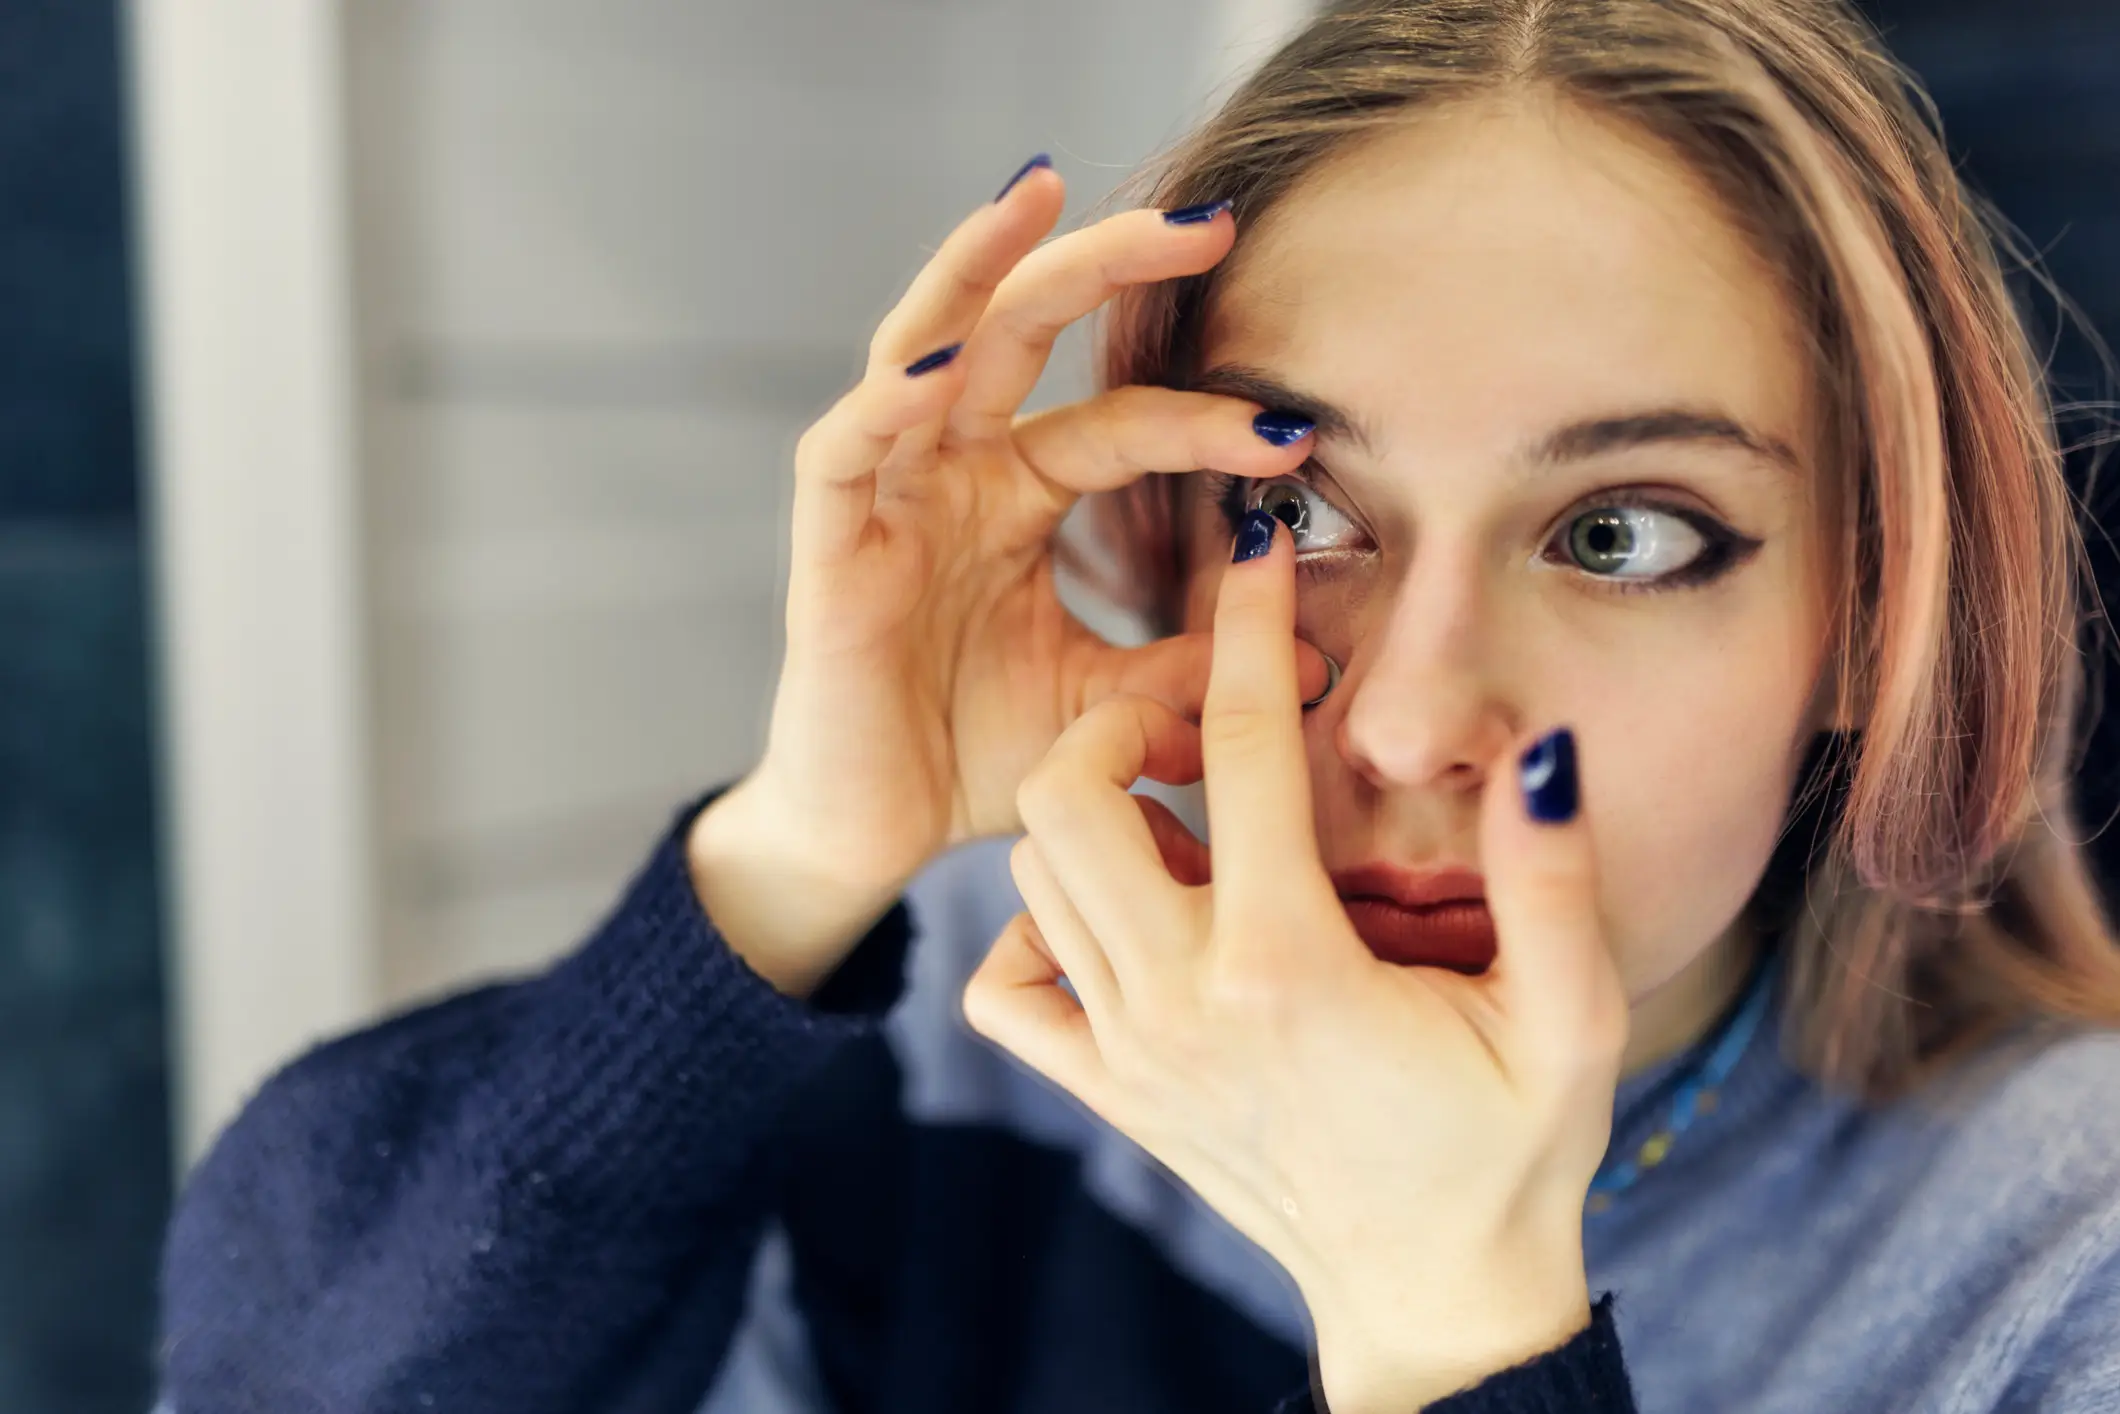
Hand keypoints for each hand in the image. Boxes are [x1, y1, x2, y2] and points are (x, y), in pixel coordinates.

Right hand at [693, 162, 1324, 993]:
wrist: (876, 835)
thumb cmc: (975, 757)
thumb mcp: (1104, 706)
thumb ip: (1187, 669)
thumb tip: (1314, 656)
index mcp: (1017, 495)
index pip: (1121, 425)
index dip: (1204, 419)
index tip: (1296, 432)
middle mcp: (953, 471)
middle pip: (1022, 331)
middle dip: (1105, 265)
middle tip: (1205, 220)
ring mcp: (887, 496)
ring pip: (922, 349)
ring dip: (976, 269)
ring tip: (1039, 193)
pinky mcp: (826, 544)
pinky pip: (844, 449)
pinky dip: (884, 399)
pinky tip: (938, 359)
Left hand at [962, 511, 1631, 1411]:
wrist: (1432, 1298)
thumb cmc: (1511, 1155)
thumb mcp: (1573, 1019)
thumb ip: (1552, 879)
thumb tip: (1534, 750)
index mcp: (1291, 965)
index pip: (1240, 748)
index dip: (1251, 629)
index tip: (1260, 553)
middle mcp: (1180, 1002)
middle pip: (1066, 796)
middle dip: (1123, 723)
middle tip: (1202, 738)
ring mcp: (1129, 1053)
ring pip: (1033, 874)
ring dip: (1091, 818)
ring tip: (1184, 822)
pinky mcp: (1107, 1093)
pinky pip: (1006, 988)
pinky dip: (1037, 933)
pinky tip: (1119, 921)